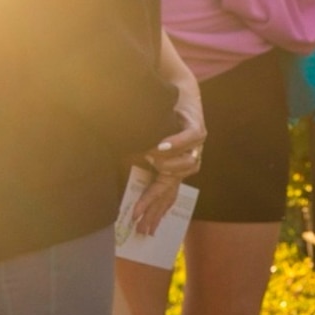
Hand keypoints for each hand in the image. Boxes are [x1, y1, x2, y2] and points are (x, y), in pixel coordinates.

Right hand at [131, 79, 204, 234]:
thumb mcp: (140, 144)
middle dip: (156, 206)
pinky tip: (160, 148)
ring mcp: (195, 148)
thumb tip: (115, 176)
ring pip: (185, 166)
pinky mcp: (199, 129)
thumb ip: (133, 160)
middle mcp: (186, 161)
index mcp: (173, 167)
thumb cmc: (155, 118)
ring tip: (150, 159)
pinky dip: (174, 144)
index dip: (151, 209)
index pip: (163, 194)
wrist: (172, 89)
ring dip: (166, 164)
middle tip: (142, 222)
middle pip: (173, 190)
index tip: (138, 225)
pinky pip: (189, 140)